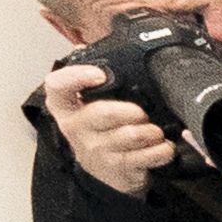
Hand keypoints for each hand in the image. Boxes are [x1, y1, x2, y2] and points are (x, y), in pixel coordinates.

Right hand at [39, 64, 177, 200]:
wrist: (108, 176)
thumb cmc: (100, 131)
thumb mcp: (88, 105)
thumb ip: (88, 78)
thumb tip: (83, 46)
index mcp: (65, 107)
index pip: (56, 86)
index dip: (76, 77)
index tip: (100, 73)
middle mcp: (76, 128)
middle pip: (102, 113)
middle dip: (130, 110)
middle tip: (142, 112)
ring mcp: (96, 150)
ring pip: (129, 135)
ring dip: (150, 131)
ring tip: (156, 130)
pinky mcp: (118, 168)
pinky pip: (145, 157)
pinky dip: (161, 150)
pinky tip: (164, 146)